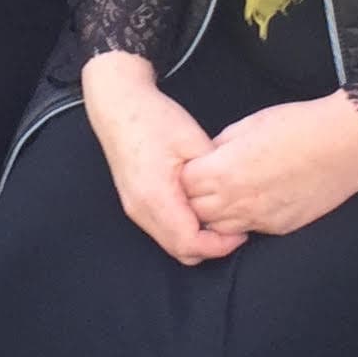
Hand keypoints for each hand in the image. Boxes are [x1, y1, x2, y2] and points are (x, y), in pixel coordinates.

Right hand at [82, 54, 241, 264]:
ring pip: (170, 243)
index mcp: (155, 196)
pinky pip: (162, 230)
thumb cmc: (151, 118)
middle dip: (210, 247)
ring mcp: (135, 208)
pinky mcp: (135, 203)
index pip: (190, 243)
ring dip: (196, 239)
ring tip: (218, 218)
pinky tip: (198, 208)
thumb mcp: (193, 141)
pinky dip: (183, 229)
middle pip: (180, 251)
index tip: (239, 233)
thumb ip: (213, 174)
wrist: (118, 104)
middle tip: (234, 229)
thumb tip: (232, 197)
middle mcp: (141, 209)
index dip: (219, 246)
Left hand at [180, 90, 357, 239]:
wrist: (343, 145)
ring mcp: (259, 218)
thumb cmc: (297, 126)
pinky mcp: (279, 227)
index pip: (184, 185)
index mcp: (224, 171)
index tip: (194, 166)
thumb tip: (208, 157)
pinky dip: (244, 218)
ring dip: (217, 213)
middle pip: (197, 211)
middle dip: (195, 197)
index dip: (187, 174)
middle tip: (206, 181)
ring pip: (220, 227)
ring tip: (229, 192)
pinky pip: (249, 229)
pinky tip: (255, 200)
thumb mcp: (247, 125)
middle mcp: (237, 201)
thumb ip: (220, 147)